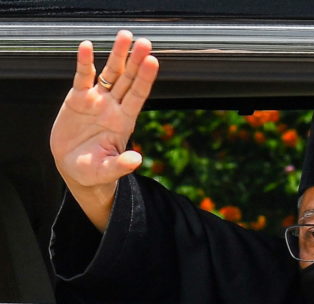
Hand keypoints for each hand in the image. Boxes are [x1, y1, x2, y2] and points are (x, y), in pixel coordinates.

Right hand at [50, 30, 158, 189]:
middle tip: (144, 42)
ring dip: (117, 55)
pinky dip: (84, 62)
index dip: (145, 78)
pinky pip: (82, 78)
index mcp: (124, 122)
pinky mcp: (78, 99)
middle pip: (127, 79)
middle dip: (136, 61)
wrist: (74, 169)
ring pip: (109, 74)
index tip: (153, 61)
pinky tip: (86, 46)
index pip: (138, 95)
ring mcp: (97, 101)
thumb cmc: (94, 172)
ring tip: (124, 35)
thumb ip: (120, 165)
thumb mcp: (107, 171)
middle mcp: (113, 107)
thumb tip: (136, 160)